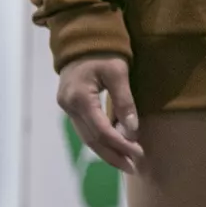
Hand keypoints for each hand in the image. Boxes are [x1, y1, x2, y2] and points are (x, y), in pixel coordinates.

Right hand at [56, 55, 142, 173]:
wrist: (82, 39)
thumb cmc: (103, 51)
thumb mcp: (118, 72)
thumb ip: (124, 102)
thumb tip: (132, 130)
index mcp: (79, 98)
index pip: (101, 130)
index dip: (120, 145)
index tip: (139, 154)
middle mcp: (69, 106)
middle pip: (91, 140)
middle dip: (113, 155)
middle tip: (133, 168)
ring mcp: (67, 108)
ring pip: (86, 137)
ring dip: (107, 151)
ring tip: (126, 162)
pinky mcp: (70, 107)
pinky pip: (85, 129)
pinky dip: (101, 139)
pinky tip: (116, 146)